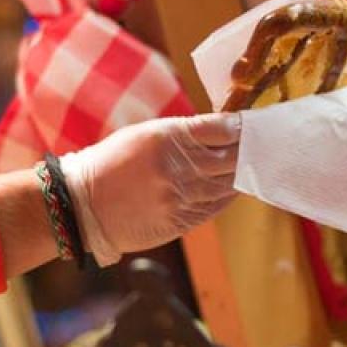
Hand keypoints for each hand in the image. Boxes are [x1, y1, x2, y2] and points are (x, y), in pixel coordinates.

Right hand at [63, 112, 240, 264]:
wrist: (82, 205)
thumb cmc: (112, 163)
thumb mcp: (144, 135)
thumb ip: (182, 135)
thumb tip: (221, 133)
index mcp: (167, 137)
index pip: (219, 129)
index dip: (240, 127)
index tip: (251, 125)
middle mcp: (177, 167)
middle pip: (230, 157)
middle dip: (248, 151)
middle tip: (263, 146)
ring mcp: (179, 197)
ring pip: (227, 185)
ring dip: (241, 175)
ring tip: (252, 167)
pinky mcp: (178, 221)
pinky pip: (215, 208)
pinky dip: (227, 197)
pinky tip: (233, 189)